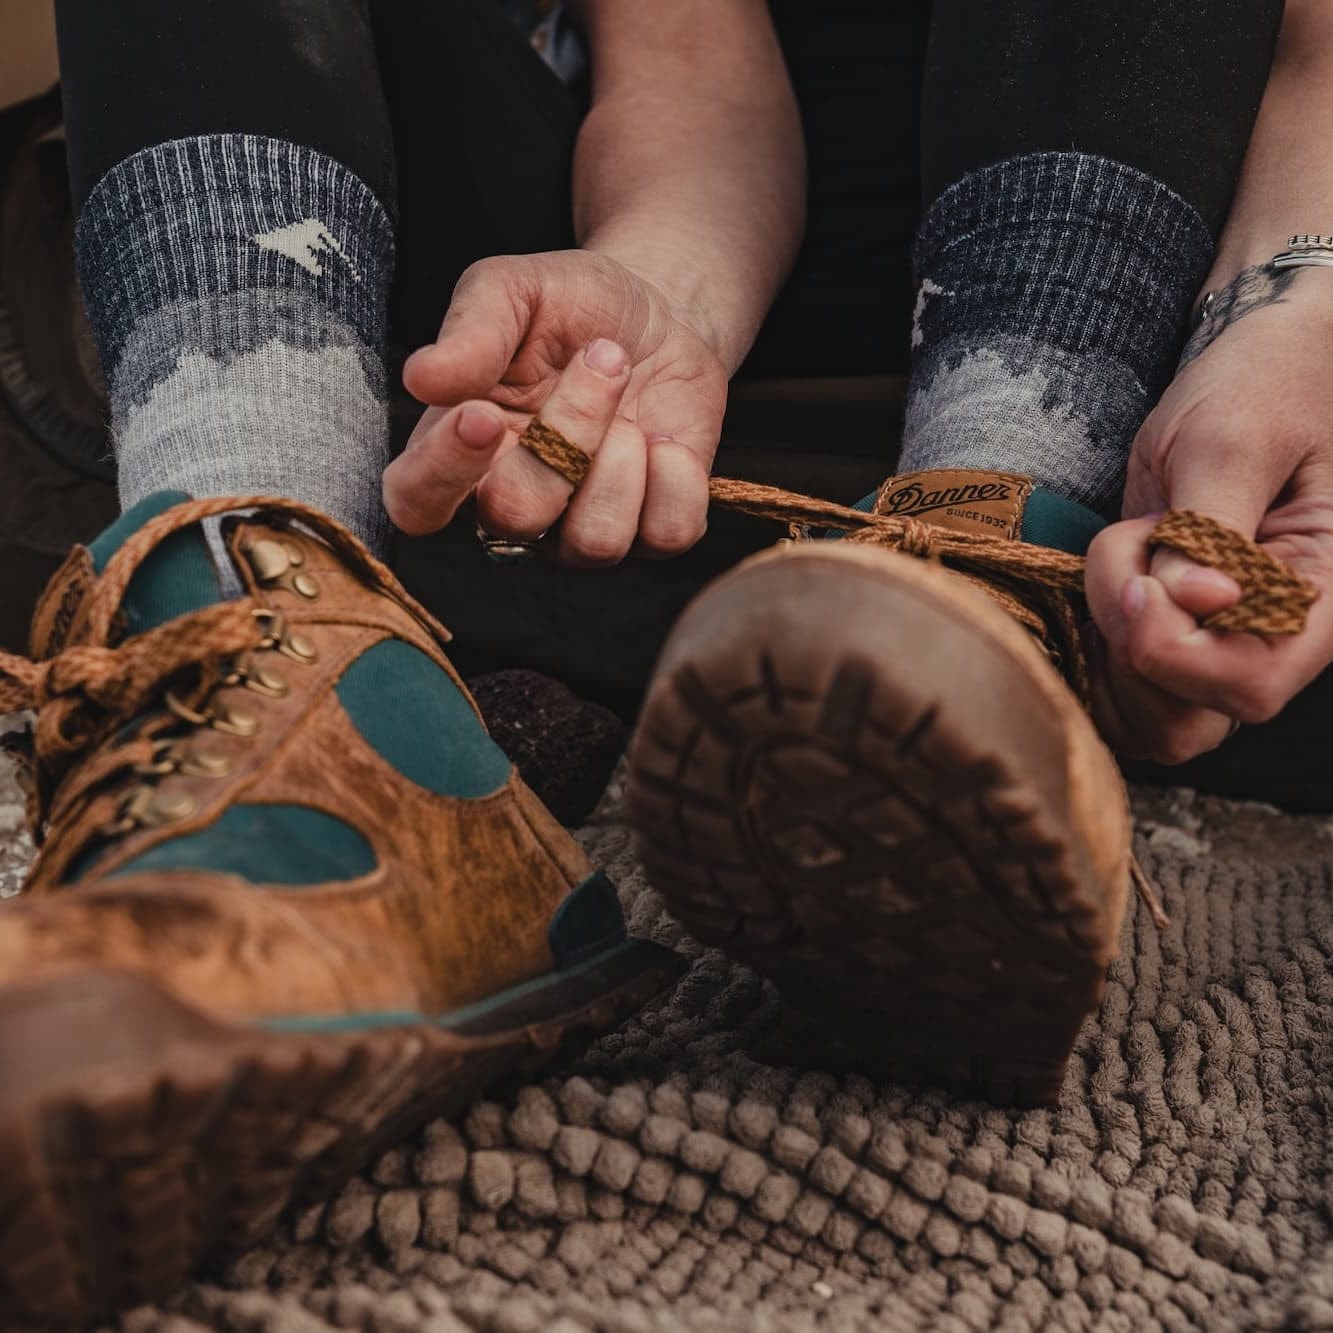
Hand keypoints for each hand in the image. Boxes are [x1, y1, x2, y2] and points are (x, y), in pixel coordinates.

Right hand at [382, 250, 729, 564]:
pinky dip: (676, 477)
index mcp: (455, 453)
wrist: (659, 312)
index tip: (483, 414)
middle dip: (566, 433)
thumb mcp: (513, 290)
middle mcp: (513, 507)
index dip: (443, 473)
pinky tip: (664, 438)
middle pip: (516, 516)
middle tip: (602, 358)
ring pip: (596, 539)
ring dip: (624, 457)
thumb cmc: (569, 306)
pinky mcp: (651, 533)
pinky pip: (666, 534)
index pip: (417, 505)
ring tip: (628, 394)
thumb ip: (470, 331)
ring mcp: (581, 531)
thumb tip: (421, 379)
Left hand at [1085, 264, 1332, 763]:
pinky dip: (1093, 638)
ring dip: (1106, 637)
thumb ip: (1208, 528)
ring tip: (1132, 544)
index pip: (1249, 686)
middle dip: (1129, 643)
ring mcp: (1216, 642)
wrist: (1258, 364)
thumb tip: (1194, 604)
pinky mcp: (1170, 630)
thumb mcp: (1232, 439)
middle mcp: (1270, 638)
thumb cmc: (1264, 386)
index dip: (1176, 651)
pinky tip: (1110, 567)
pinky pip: (1120, 684)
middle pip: (1187, 721)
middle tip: (1134, 547)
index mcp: (1316, 599)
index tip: (1142, 579)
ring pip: (1145, 713)